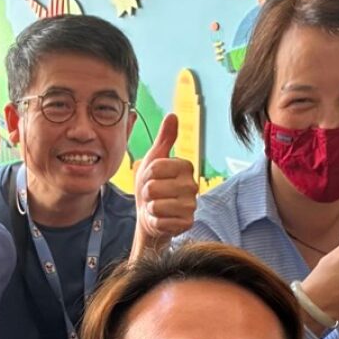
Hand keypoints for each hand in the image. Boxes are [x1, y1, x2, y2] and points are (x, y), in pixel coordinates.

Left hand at [132, 114, 195, 249]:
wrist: (151, 215)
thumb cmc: (152, 186)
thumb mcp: (154, 160)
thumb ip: (164, 139)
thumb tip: (173, 115)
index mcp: (185, 166)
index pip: (155, 167)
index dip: (145, 175)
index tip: (150, 179)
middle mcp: (192, 185)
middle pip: (154, 187)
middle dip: (147, 193)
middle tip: (152, 195)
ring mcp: (191, 205)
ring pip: (157, 205)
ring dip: (150, 208)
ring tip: (156, 206)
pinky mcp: (187, 223)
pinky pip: (161, 221)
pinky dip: (155, 221)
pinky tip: (160, 218)